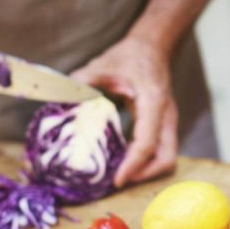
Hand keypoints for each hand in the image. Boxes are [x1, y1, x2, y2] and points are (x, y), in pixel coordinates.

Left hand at [71, 37, 176, 186]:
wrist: (152, 47)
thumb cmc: (130, 56)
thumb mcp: (104, 64)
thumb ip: (84, 80)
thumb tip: (62, 96)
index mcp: (153, 101)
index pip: (148, 142)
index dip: (133, 164)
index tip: (117, 180)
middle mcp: (166, 115)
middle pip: (166, 157)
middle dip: (145, 175)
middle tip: (119, 181)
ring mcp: (167, 122)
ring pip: (166, 157)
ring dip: (146, 171)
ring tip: (120, 176)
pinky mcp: (164, 125)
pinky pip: (160, 151)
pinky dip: (145, 162)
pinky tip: (125, 162)